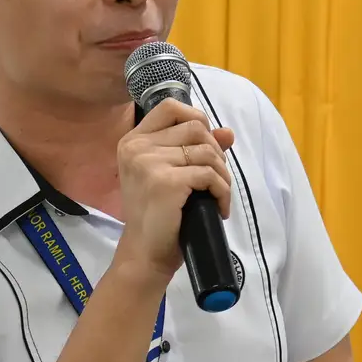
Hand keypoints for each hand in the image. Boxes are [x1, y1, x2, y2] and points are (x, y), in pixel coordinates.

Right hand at [112, 100, 235, 281]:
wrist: (145, 253)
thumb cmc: (158, 215)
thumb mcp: (172, 175)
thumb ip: (196, 148)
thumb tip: (228, 132)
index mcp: (132, 141)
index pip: (170, 107)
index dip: (196, 118)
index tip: (206, 144)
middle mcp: (137, 147)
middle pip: (195, 128)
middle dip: (215, 152)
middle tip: (215, 179)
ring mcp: (149, 163)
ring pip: (207, 151)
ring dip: (222, 175)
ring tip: (218, 195)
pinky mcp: (166, 182)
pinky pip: (209, 175)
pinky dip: (222, 191)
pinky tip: (219, 208)